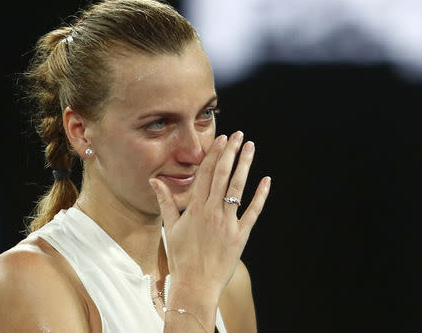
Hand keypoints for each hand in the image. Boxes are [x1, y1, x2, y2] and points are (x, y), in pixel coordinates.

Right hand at [149, 131, 270, 297]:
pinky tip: (267, 180)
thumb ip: (165, 201)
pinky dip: (261, 196)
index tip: (222, 139)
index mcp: (195, 208)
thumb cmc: (180, 257)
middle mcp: (212, 211)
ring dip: (245, 166)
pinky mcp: (241, 235)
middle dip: (231, 152)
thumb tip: (154, 180)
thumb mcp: (170, 227)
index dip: (214, 154)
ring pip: (238, 188)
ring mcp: (228, 223)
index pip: (205, 174)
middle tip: (239, 135)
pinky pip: (253, 211)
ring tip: (251, 148)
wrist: (195, 285)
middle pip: (223, 175)